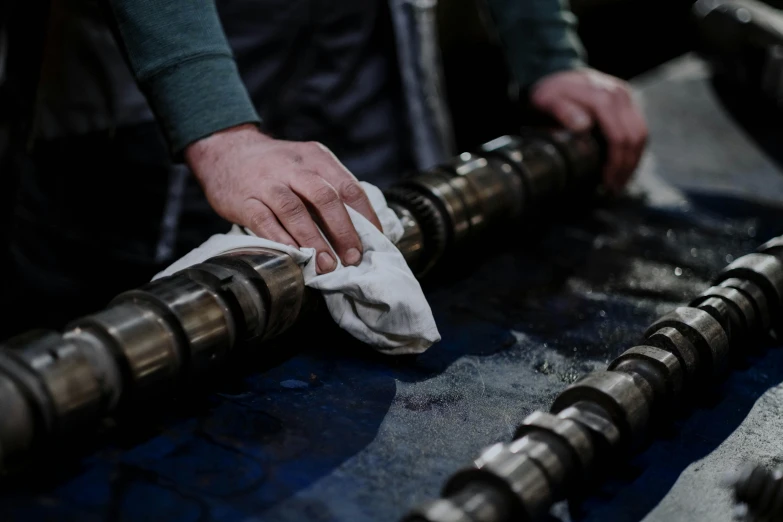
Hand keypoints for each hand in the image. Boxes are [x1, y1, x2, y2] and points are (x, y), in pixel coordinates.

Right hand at [185, 124, 381, 273]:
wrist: (225, 150)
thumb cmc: (274, 166)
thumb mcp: (306, 165)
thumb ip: (329, 189)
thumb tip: (360, 228)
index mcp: (316, 158)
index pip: (349, 187)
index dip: (365, 217)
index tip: (375, 241)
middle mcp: (293, 167)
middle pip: (326, 198)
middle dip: (343, 231)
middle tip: (353, 257)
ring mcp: (267, 183)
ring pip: (295, 211)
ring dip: (314, 241)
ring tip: (328, 265)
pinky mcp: (245, 200)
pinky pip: (265, 222)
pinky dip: (282, 241)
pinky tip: (295, 256)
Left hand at [529, 68, 647, 192]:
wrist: (553, 71)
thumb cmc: (548, 92)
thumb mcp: (547, 101)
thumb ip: (563, 112)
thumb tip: (583, 127)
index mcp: (602, 97)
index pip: (619, 137)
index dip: (615, 164)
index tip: (607, 183)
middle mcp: (619, 94)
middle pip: (636, 137)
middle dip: (627, 167)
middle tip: (614, 188)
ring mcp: (625, 96)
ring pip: (641, 133)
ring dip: (633, 160)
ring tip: (619, 181)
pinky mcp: (626, 101)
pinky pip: (638, 127)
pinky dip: (633, 149)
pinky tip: (622, 165)